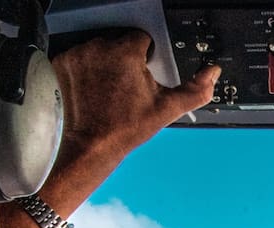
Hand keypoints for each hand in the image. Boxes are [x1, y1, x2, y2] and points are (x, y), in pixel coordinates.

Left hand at [52, 30, 219, 164]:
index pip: (142, 38)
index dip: (146, 57)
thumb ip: (195, 90)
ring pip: (99, 47)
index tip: (142, 75)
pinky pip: (79, 56)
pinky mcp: (63, 62)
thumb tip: (211, 73)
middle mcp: (99, 48)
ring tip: (110, 87)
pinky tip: (93, 87)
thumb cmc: (126, 128)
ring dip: (105, 61)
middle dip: (125, 58)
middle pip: (119, 41)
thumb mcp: (166, 109)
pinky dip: (86, 68)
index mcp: (126, 52)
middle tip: (127, 85)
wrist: (91, 144)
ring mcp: (78, 54)